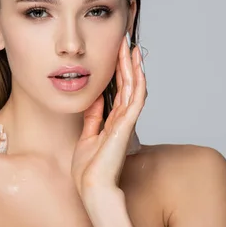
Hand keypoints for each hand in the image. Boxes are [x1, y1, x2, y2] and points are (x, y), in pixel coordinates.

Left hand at [71, 35, 146, 197]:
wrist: (91, 186)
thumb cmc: (89, 168)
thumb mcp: (87, 135)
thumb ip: (93, 117)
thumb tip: (94, 99)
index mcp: (113, 120)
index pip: (119, 89)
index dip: (119, 70)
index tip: (118, 52)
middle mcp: (122, 119)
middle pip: (128, 84)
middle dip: (127, 62)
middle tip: (126, 41)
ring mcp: (126, 122)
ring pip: (134, 88)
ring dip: (133, 67)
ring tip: (132, 48)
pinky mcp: (125, 127)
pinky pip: (134, 101)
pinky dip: (137, 84)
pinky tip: (138, 69)